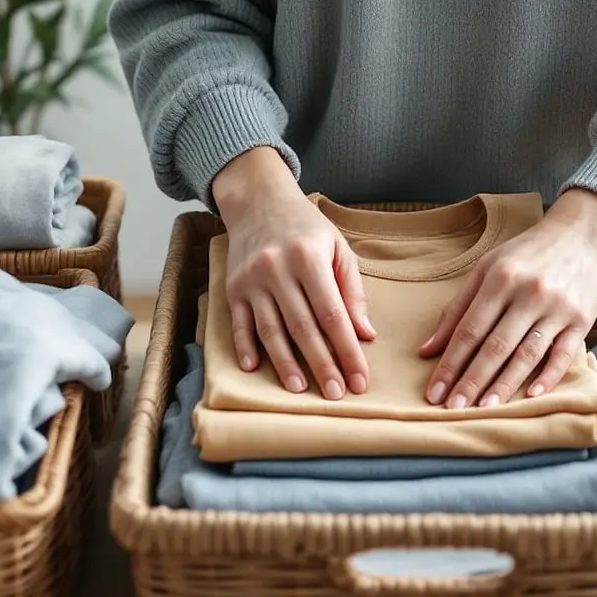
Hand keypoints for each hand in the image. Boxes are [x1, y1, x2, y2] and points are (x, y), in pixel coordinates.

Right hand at [213, 147, 375, 398]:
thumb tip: (365, 334)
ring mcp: (251, 280)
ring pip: (270, 330)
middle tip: (335, 394)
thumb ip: (352, 291)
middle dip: (321, 364)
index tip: (359, 378)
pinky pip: (239, 323)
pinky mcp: (232, 287)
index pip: (332, 314)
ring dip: (285, 363)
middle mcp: (277, 269)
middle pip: (302, 327)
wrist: (258, 201)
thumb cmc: (306, 227)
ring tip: (300, 389)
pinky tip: (255, 369)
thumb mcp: (338, 248)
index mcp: (308, 258)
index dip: (347, 349)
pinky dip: (245, 347)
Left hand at [420, 188, 596, 407]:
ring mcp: (558, 308)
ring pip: (527, 353)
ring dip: (504, 384)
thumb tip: (428, 350)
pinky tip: (529, 396)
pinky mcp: (583, 319)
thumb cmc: (527, 253)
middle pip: (496, 346)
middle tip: (453, 407)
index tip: (434, 392)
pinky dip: (548, 376)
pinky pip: (563, 354)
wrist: (583, 234)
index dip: (449, 363)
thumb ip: (458, 309)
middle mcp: (530, 293)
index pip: (469, 330)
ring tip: (484, 408)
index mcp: (501, 279)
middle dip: (472, 380)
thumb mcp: (487, 269)